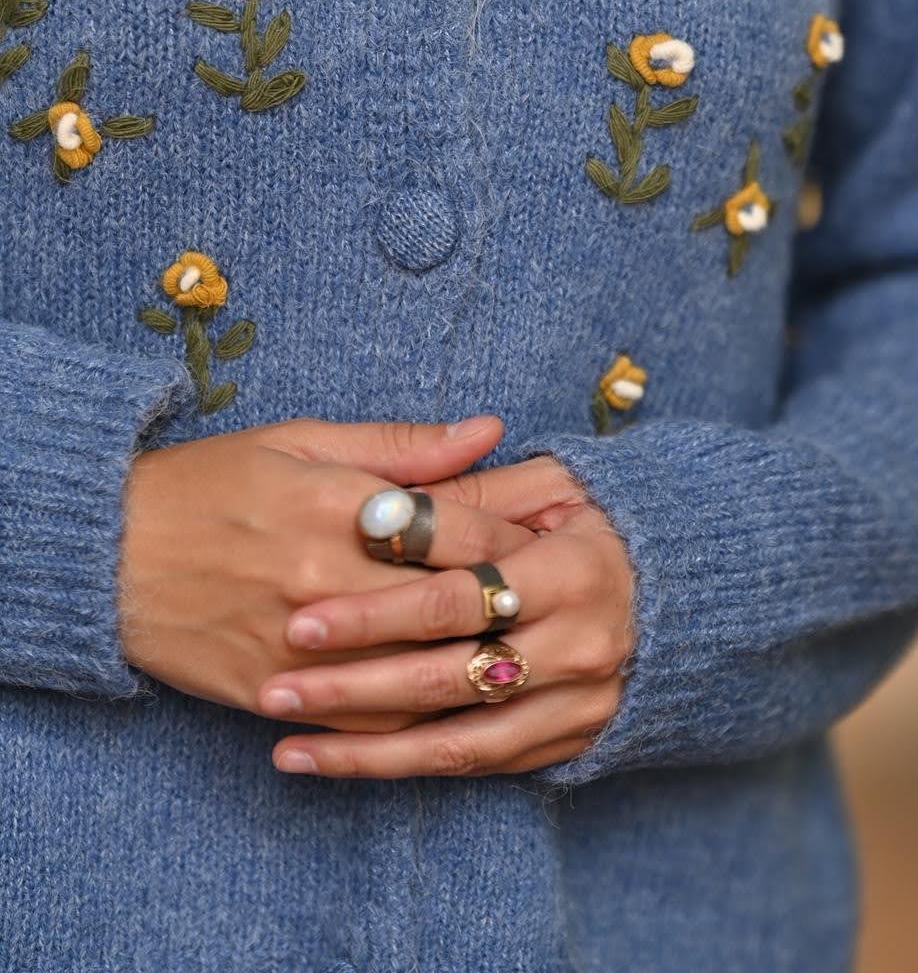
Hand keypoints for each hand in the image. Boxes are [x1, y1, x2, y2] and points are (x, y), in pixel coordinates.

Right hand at [119, 414, 537, 729]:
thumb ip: (401, 445)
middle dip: (519, 602)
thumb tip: (489, 430)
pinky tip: (457, 714)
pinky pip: (362, 725)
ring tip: (533, 659)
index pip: (459, 527)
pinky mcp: (271, 693)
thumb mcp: (300, 440)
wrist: (106, 555)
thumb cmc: (209, 482)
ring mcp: (298, 645)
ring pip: (417, 676)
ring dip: (479, 669)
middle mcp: (324, 578)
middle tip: (573, 602)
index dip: (522, 533)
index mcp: (337, 504)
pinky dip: (415, 724)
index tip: (568, 532)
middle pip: (450, 603)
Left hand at [259, 455, 633, 777]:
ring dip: (363, 748)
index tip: (301, 617)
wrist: (686, 592)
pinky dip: (400, 769)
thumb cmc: (599, 521)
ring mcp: (575, 703)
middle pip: (446, 674)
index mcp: (570, 568)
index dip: (374, 609)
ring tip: (286, 742)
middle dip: (352, 684)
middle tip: (276, 684)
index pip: (455, 594)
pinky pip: (473, 767)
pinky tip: (337, 764)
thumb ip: (476, 484)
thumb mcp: (551, 486)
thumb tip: (414, 460)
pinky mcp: (565, 743)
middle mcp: (578, 644)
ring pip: (453, 738)